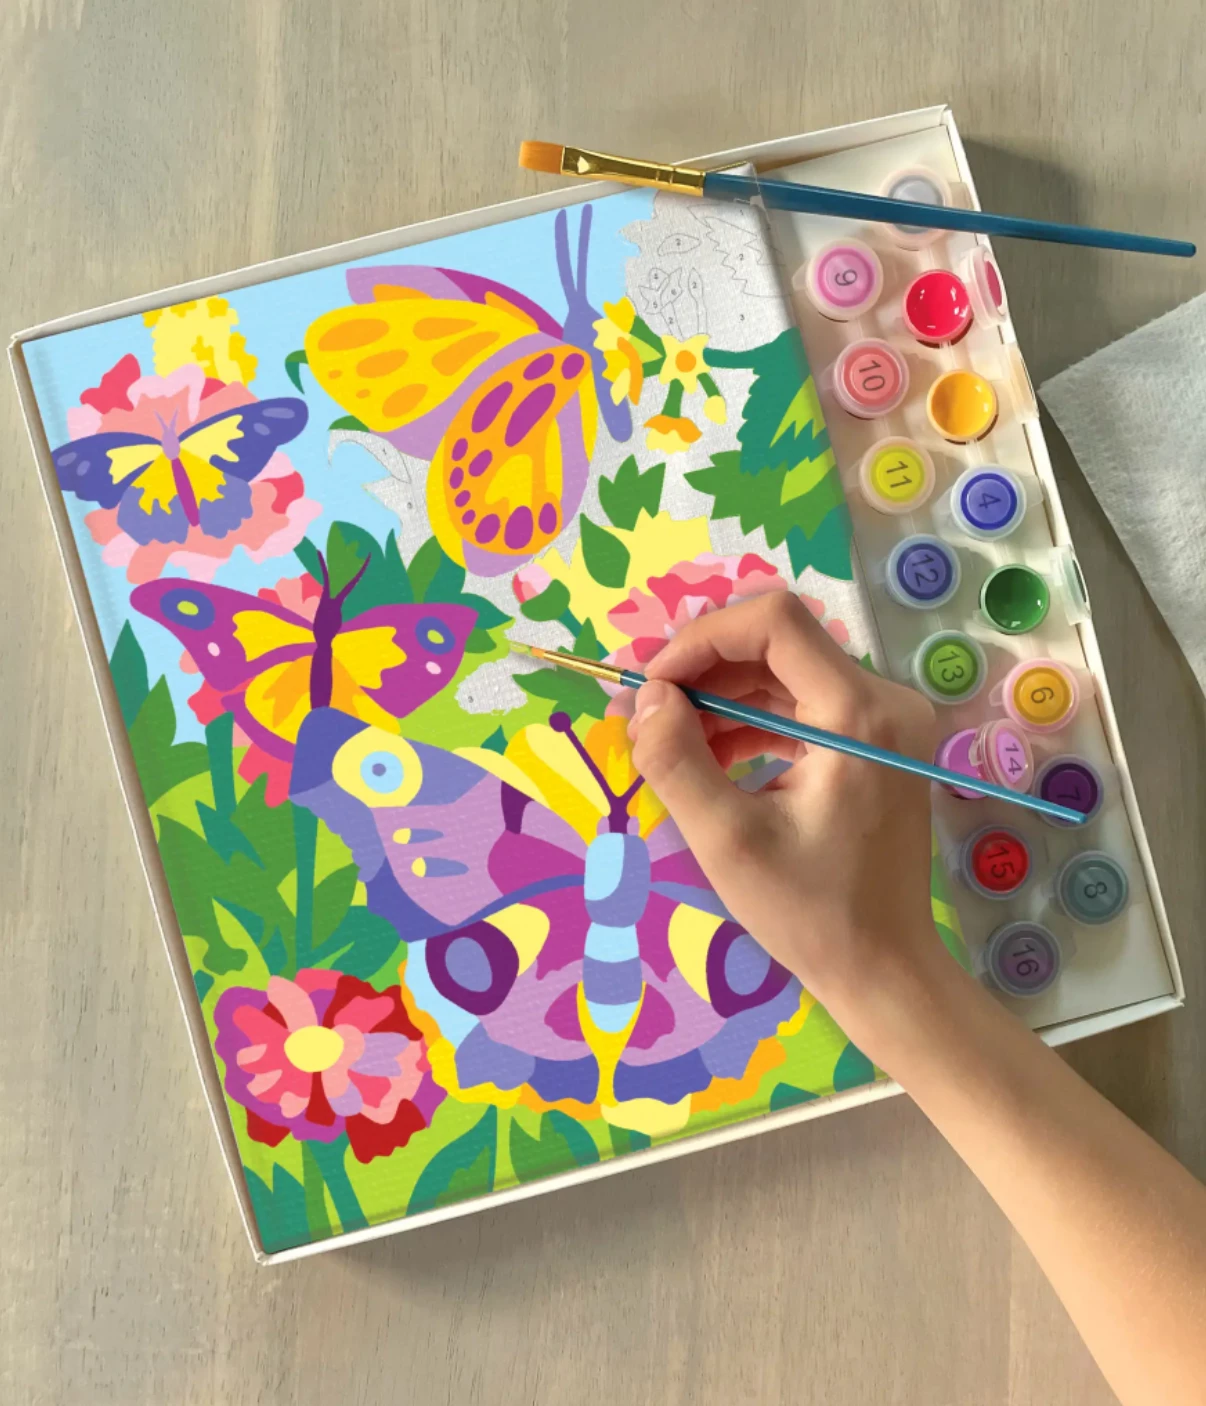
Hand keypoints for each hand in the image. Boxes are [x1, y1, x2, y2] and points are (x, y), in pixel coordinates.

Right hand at [626, 592, 947, 1032]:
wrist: (884, 969)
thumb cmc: (811, 913)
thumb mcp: (726, 840)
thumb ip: (677, 760)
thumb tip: (646, 698)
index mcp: (857, 714)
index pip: (773, 623)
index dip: (700, 640)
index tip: (652, 686)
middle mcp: (883, 700)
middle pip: (776, 643)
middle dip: (702, 672)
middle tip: (645, 715)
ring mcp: (883, 720)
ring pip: (784, 672)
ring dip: (721, 698)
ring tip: (667, 742)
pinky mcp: (874, 742)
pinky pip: (801, 705)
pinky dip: (750, 721)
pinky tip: (709, 757)